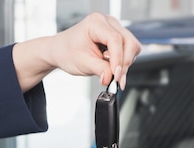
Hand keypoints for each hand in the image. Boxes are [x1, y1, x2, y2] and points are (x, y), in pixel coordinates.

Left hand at [13, 13, 141, 90]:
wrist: (61, 50)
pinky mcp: (117, 37)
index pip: (115, 40)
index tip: (116, 76)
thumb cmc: (67, 52)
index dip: (118, 59)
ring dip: (124, 63)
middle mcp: (108, 22)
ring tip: (110, 72)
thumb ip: (99, 70)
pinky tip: (112, 66)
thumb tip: (111, 79)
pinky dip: (123, 61)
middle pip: (129, 42)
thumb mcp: (82, 63)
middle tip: (116, 80)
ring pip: (131, 46)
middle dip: (124, 63)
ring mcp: (114, 28)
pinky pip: (128, 49)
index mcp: (96, 23)